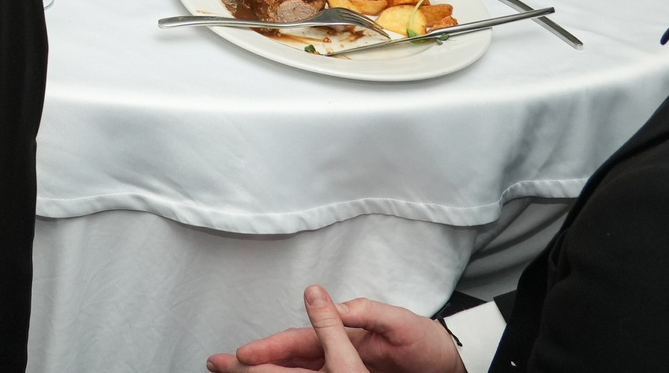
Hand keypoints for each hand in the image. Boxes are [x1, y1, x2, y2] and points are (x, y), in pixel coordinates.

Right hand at [204, 287, 464, 372]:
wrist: (451, 365)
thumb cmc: (428, 342)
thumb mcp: (400, 322)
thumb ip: (364, 312)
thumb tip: (327, 302)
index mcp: (344, 333)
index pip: (298, 342)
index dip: (269, 349)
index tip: (243, 355)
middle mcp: (337, 353)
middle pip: (287, 360)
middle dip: (252, 362)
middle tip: (218, 364)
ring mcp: (342, 371)